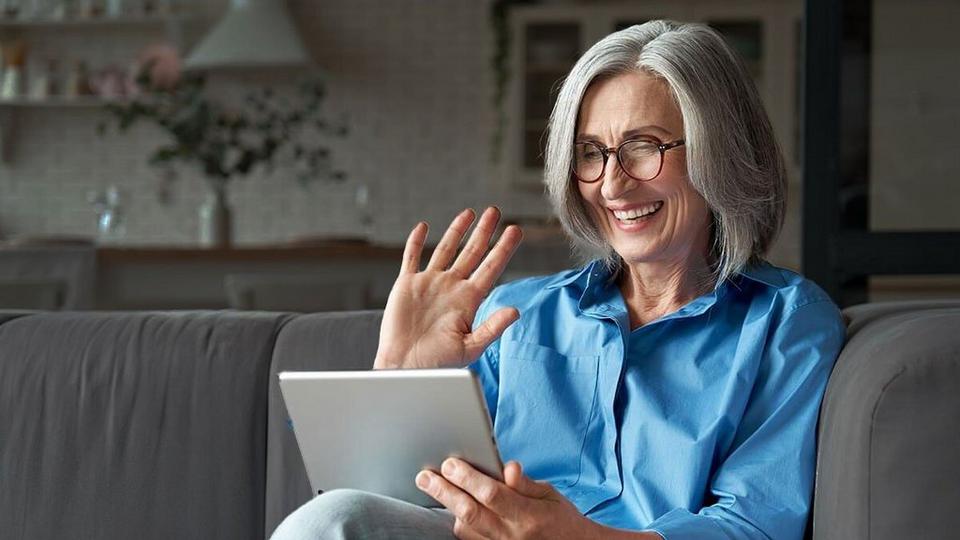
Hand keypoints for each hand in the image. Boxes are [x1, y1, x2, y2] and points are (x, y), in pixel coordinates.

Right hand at [374, 207, 522, 369]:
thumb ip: (492, 327)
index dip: (503, 248)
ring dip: (456, 231)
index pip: (491, 267)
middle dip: (484, 232)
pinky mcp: (407, 284)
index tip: (516, 231)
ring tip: (469, 213)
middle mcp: (452, 287)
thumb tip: (515, 311)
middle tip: (495, 211)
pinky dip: (416, 242)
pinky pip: (412, 257)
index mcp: (469, 300)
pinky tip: (424, 227)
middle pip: (472, 252)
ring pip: (446, 249)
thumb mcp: (471, 347)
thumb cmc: (439, 363)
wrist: (405, 367)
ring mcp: (430, 283)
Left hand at [415, 458, 602, 538]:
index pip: (491, 494)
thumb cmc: (561, 519)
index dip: (468, 478)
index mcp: (529, 516)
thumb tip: (508, 467)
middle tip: (424, 476)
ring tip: (435, 486)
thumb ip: (525, 483)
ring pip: (466, 530)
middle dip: (444, 492)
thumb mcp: (550, 495)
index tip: (449, 463)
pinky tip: (454, 509)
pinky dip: (460, 525)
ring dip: (449, 508)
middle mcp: (512, 536)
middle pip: (470, 513)